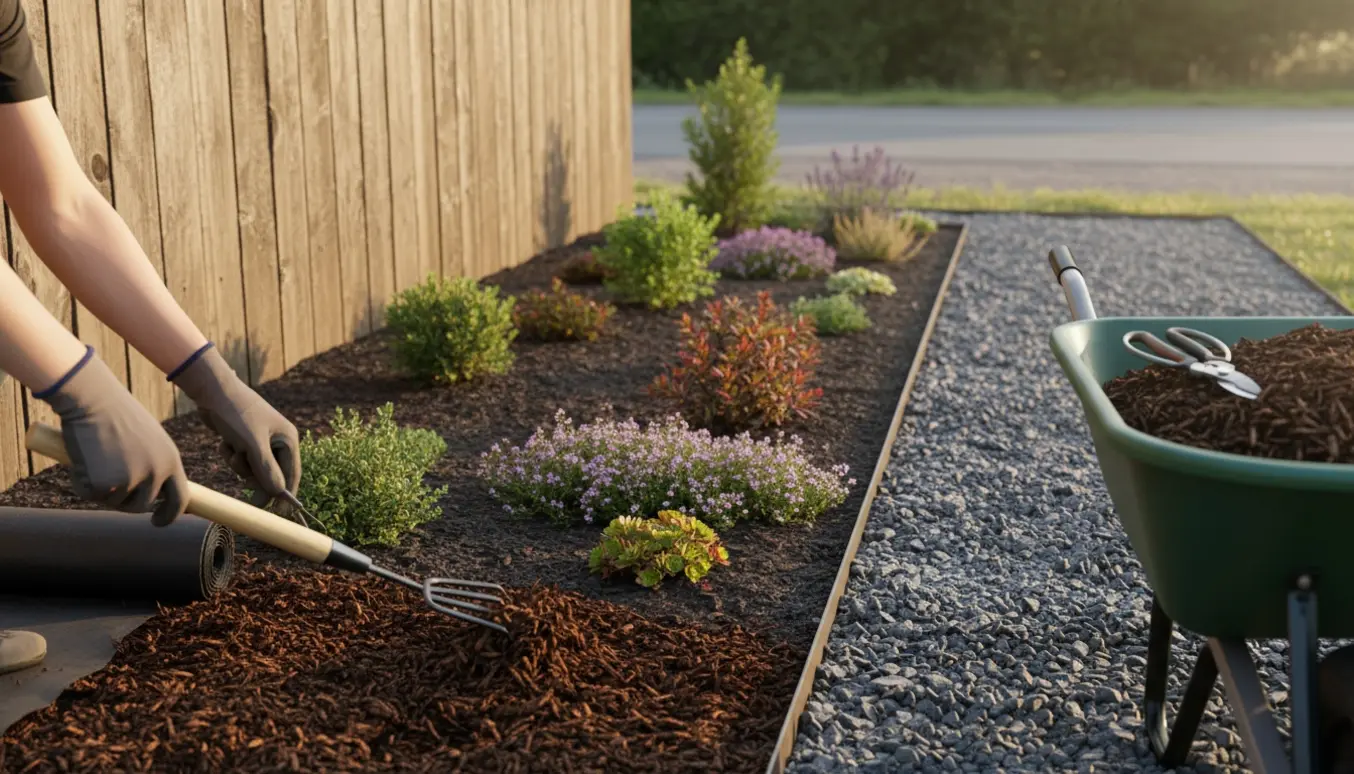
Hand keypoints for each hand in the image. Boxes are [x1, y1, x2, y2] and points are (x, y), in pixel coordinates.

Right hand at [37, 347, 188, 525]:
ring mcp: (131, 480)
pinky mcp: (104, 484)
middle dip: (124, 501)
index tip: (157, 521)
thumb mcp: (148, 439)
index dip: (169, 514)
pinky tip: (81, 457)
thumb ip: (153, 464)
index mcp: (171, 460)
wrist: (93, 398)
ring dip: (101, 487)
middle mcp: (156, 473)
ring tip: (95, 457)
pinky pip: (88, 494)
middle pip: (142, 505)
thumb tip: (150, 496)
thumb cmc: (117, 413)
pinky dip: (80, 481)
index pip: (180, 498)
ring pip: (113, 501)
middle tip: (109, 487)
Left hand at [170, 344, 300, 513]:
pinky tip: (225, 442)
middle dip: (254, 476)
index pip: (291, 475)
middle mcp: (278, 441)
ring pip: (252, 469)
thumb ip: (266, 469)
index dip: (283, 495)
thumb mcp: (252, 443)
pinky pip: (240, 459)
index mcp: (287, 439)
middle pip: (271, 475)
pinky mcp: (244, 440)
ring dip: (239, 465)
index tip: (272, 513)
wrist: (211, 390)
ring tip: (232, 448)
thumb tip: (277, 493)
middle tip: (243, 477)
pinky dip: (231, 455)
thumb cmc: (236, 413)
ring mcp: (260, 440)